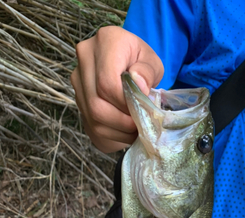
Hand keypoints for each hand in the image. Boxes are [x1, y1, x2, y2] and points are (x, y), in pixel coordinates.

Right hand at [71, 26, 163, 152]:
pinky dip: (112, 136)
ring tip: (135, 130)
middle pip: (97, 105)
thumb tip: (139, 86)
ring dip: (118, 132)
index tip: (142, 111)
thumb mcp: (153, 62)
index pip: (107, 83)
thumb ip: (148, 72)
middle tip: (139, 126)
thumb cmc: (142, 64)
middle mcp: (84, 59)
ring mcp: (77, 81)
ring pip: (93, 119)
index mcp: (106, 42)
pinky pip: (92, 127)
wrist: (127, 65)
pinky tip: (125, 132)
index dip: (125, 104)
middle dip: (122, 122)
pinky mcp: (78, 101)